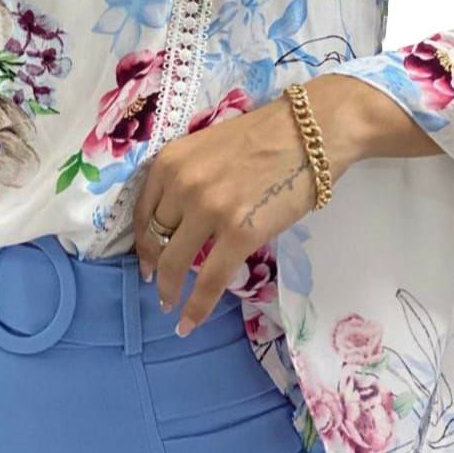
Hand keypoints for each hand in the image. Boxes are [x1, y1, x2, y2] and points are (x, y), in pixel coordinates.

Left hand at [133, 74, 371, 337]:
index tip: (145, 258)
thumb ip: (187, 176)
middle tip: (157, 285)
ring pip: (176, 264)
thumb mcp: (208, 146)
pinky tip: (189, 323)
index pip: (142, 212)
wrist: (312, 130)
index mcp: (170, 161)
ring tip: (171, 305)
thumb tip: (177, 217)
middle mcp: (182, 185)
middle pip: (156, 239)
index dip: (141, 241)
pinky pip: (210, 281)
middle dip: (154, 267)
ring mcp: (210, 210)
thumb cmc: (265, 133)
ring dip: (169, 290)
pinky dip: (197, 307)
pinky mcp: (241, 233)